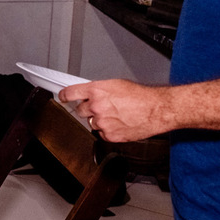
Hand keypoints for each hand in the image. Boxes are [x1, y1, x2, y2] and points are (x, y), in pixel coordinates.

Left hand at [59, 79, 173, 141]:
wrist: (157, 110)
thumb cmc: (142, 96)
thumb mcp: (117, 84)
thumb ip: (99, 89)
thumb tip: (88, 93)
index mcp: (97, 90)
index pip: (70, 93)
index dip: (64, 96)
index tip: (62, 97)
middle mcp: (97, 106)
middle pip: (79, 110)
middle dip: (88, 108)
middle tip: (102, 107)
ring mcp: (102, 122)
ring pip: (91, 122)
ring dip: (99, 119)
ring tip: (116, 115)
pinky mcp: (109, 135)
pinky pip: (102, 133)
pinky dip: (108, 130)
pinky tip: (120, 123)